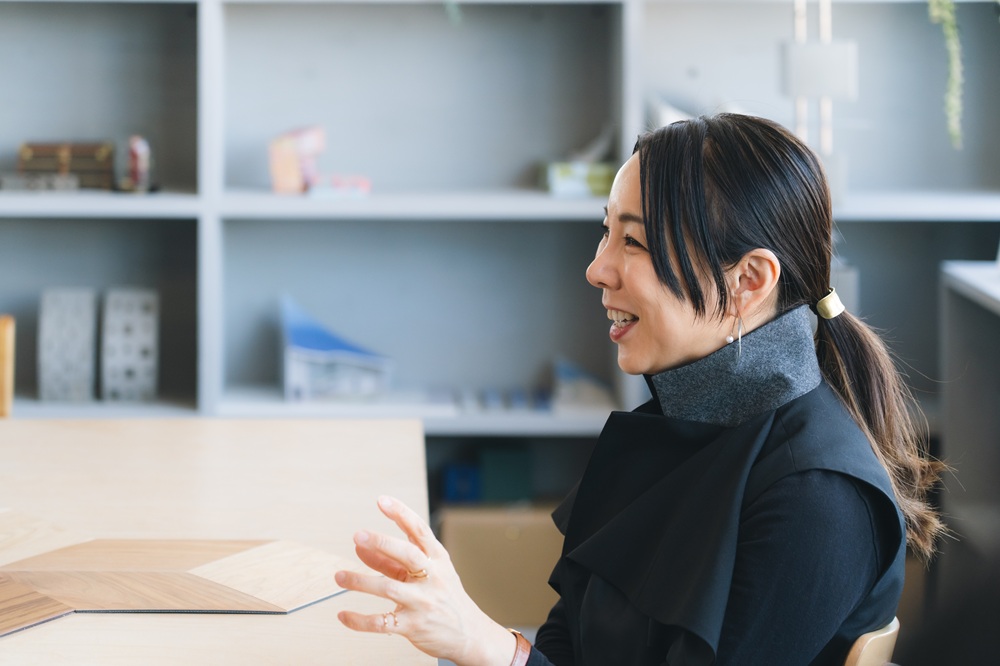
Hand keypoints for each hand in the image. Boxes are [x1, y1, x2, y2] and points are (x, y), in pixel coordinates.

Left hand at [336, 496, 515, 665]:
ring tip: (339, 576)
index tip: (382, 501)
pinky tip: (344, 614)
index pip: (420, 530)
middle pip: (407, 555)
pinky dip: (359, 620)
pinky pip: (381, 622)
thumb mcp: (431, 572)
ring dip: (360, 581)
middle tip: (358, 535)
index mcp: (438, 559)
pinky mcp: (413, 626)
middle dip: (381, 543)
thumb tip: (362, 546)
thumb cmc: (445, 597)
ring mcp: (423, 602)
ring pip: (388, 588)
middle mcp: (432, 578)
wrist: (469, 633)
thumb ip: (397, 560)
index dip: (401, 514)